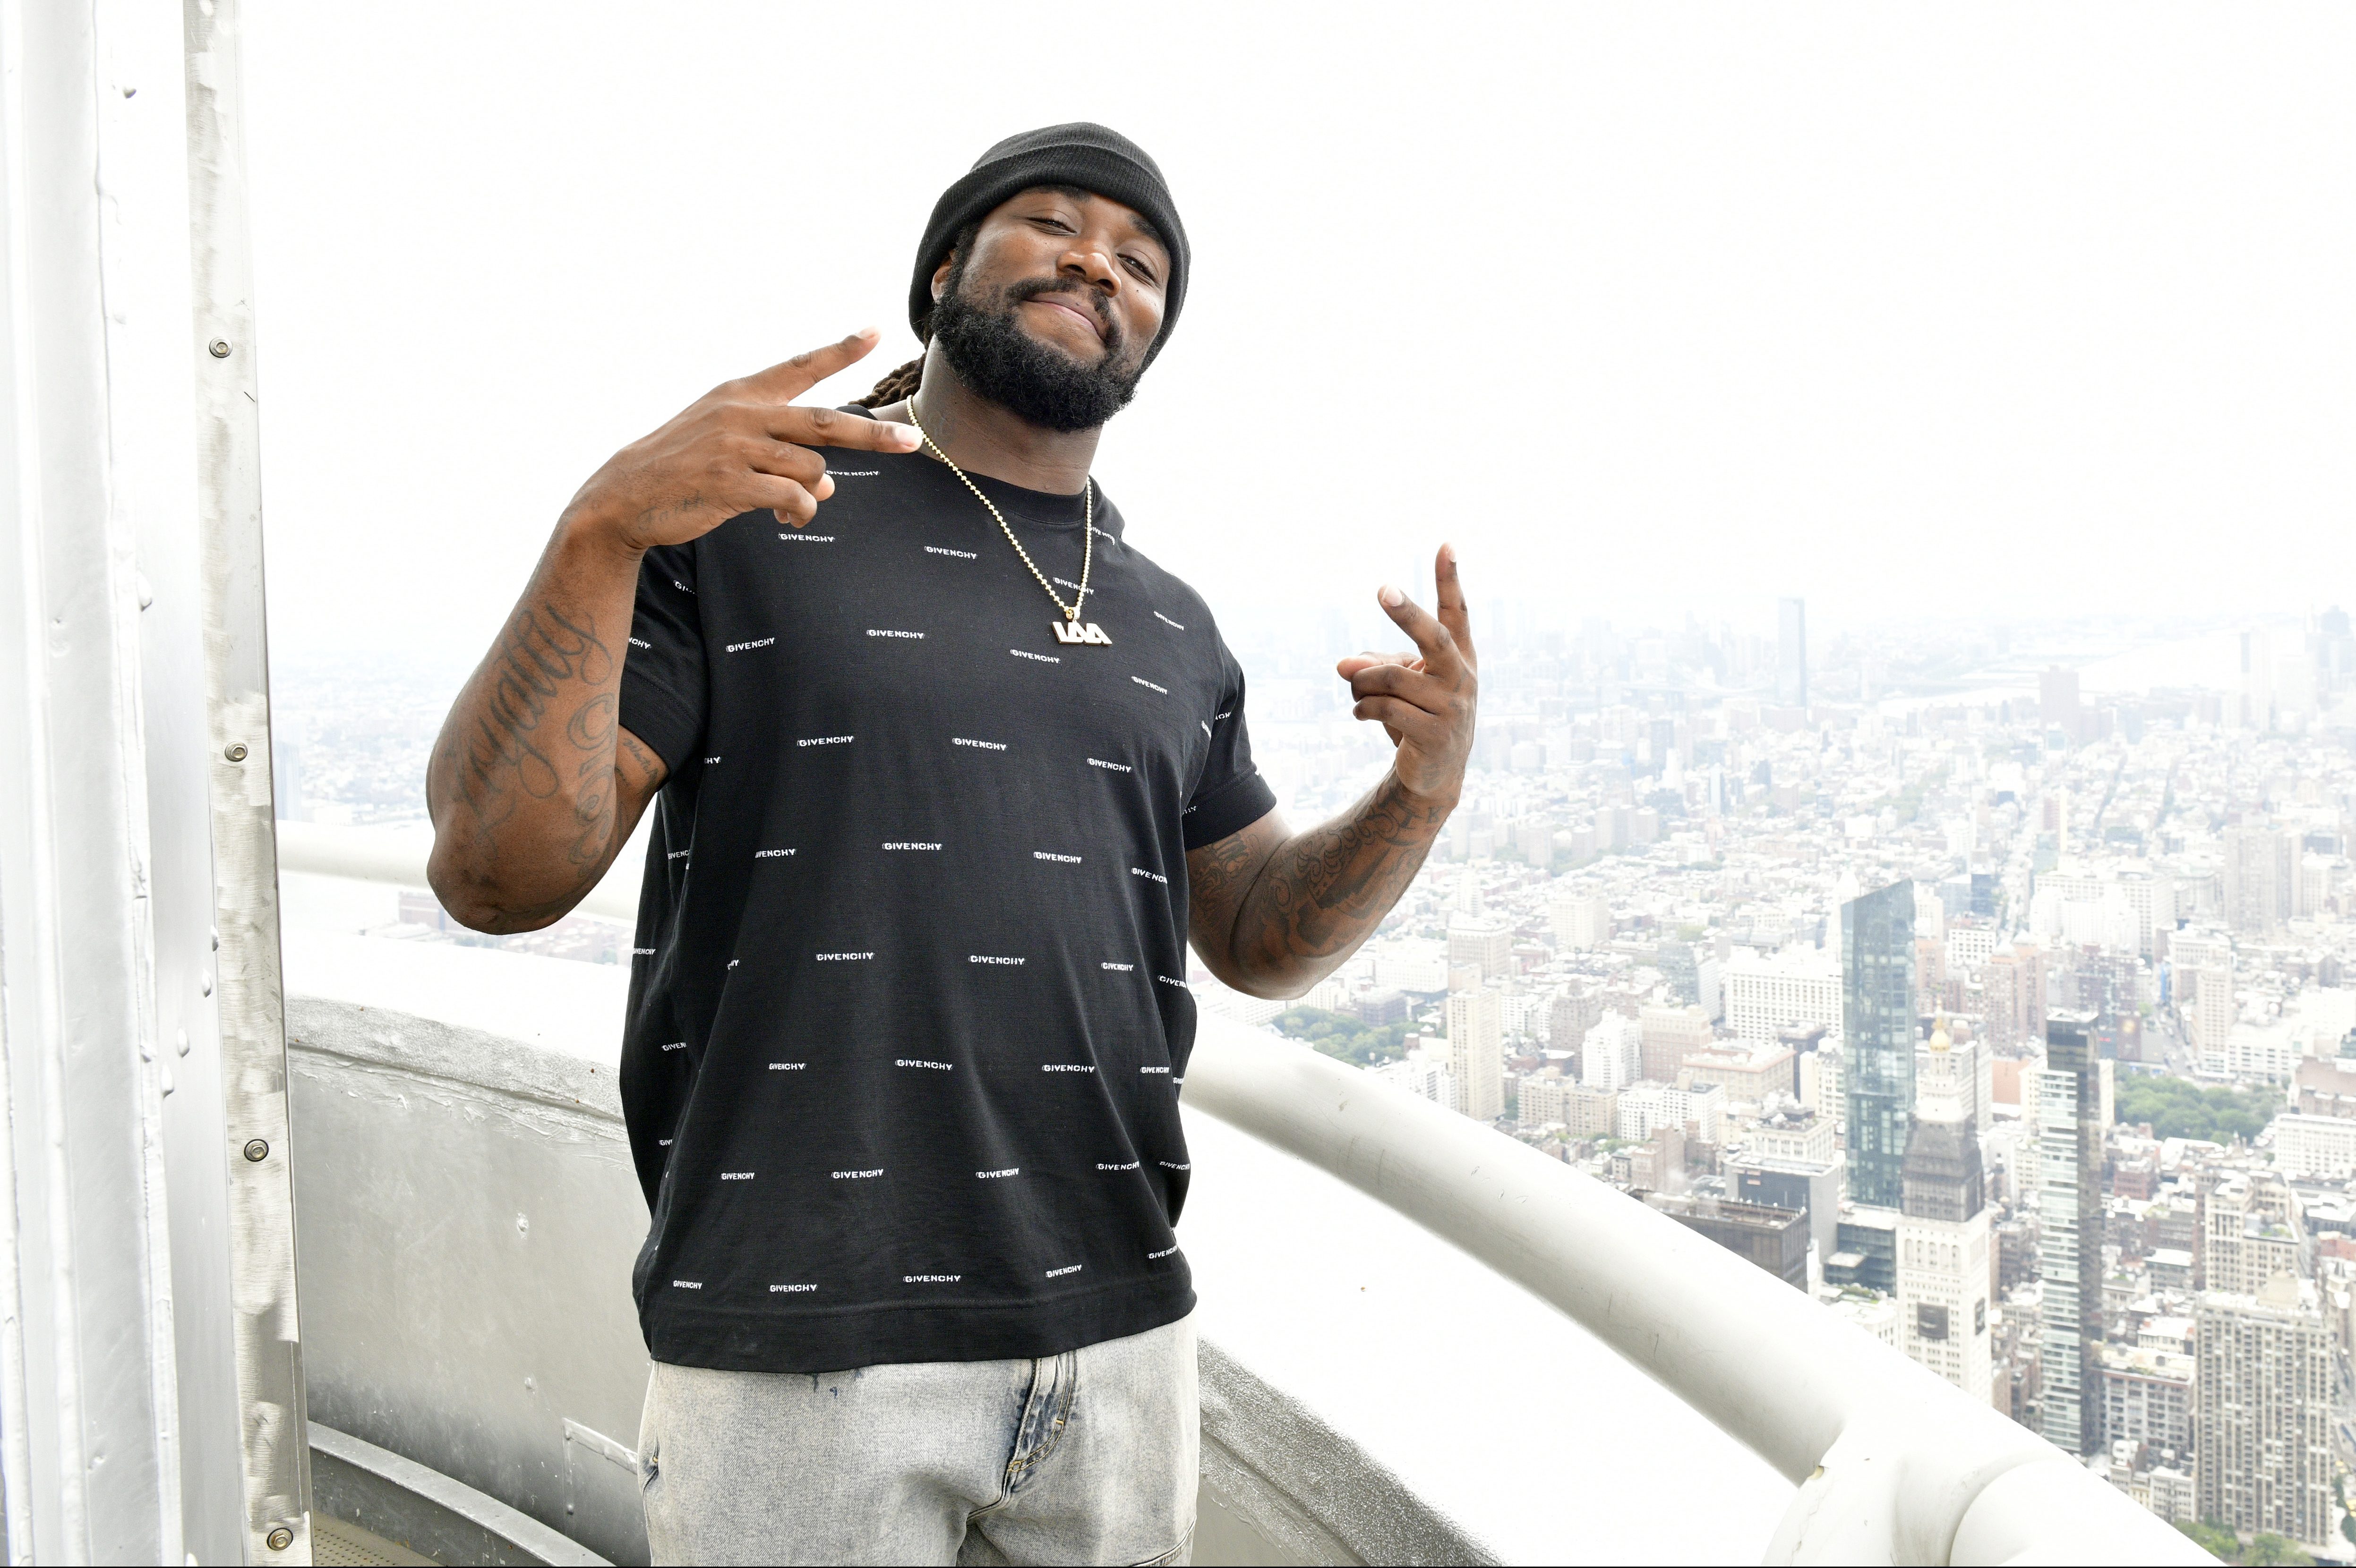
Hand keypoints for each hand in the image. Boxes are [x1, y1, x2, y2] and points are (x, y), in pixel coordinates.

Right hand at [561, 328, 923, 552]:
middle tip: (911, 441)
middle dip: (872, 435)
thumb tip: (828, 487)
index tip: (875, 332)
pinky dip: (800, 512)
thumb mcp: (728, 445)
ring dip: (813, 493)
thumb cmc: (683, 468)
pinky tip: (787, 520)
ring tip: (794, 508)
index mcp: (742, 394)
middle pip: (825, 422)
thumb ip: (780, 456)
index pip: (800, 366)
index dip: (840, 350)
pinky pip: (793, 499)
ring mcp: (737, 448)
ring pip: (811, 469)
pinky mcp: (732, 483)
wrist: (626, 495)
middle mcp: (743, 413)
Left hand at [1336, 543, 1477, 807]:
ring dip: (1363, 683)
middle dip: (1406, 613)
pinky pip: (1385, 708)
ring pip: (1391, 678)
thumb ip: (1371, 665)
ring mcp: (1452, 707)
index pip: (1456, 612)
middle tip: (1382, 590)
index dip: (1450, 580)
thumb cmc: (1416, 714)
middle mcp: (1462, 677)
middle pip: (1432, 637)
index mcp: (1459, 656)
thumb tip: (1342, 666)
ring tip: (1358, 693)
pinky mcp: (1436, 734)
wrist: (1434, 774)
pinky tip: (1359, 713)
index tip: (1446, 544)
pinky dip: (1362, 707)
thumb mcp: (1399, 684)